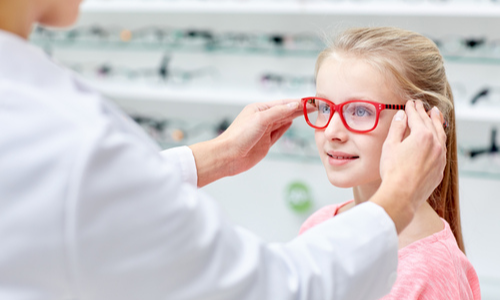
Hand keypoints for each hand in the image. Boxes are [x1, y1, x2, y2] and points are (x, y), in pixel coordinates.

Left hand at [189, 99, 302, 186]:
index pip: (283, 103)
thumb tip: (295, 105)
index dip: (298, 102)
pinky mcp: (266, 143)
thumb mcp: (261, 120)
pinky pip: (279, 133)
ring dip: (295, 116)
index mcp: (259, 109)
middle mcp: (262, 118)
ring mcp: (264, 131)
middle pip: (285, 111)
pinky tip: (292, 121)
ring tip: (309, 111)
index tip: (312, 101)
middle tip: (316, 106)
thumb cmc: (239, 136)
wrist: (228, 156)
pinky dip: (286, 127)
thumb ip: (279, 112)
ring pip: (283, 121)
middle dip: (300, 108)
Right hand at [371, 100, 446, 233]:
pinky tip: (437, 139)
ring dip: (437, 123)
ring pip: (441, 135)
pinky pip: (442, 149)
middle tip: (421, 105)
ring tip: (436, 115)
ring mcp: (440, 157)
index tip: (410, 103)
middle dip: (425, 113)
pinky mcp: (440, 169)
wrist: (402, 195)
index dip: (412, 109)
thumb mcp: (390, 146)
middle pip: (431, 123)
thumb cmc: (393, 171)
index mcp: (422, 135)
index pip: (417, 117)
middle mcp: (435, 144)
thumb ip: (397, 128)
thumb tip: (402, 115)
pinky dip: (440, 139)